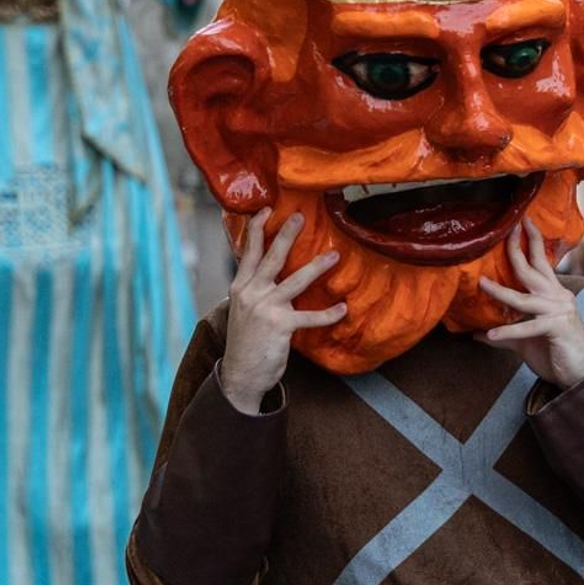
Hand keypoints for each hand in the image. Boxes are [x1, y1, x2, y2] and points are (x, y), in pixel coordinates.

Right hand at [220, 208, 344, 413]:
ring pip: (295, 281)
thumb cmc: (245, 342)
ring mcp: (265, 308)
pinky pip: (310, 317)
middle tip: (300, 216)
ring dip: (317, 267)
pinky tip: (343, 308)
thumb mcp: (242, 310)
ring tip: (334, 255)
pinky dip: (328, 313)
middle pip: (271, 257)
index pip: (248, 252)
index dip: (256, 229)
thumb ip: (254, 290)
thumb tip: (269, 273)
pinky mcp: (280, 326)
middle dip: (286, 234)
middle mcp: (251, 293)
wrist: (240, 375)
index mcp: (240, 287)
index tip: (265, 210)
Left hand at [476, 219, 583, 389]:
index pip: (542, 261)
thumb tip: (475, 333)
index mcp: (554, 293)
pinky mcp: (557, 327)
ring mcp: (559, 310)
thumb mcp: (525, 340)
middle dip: (517, 249)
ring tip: (482, 284)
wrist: (580, 374)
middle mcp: (558, 296)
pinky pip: (527, 327)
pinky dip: (507, 332)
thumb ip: (504, 332)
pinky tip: (489, 335)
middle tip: (508, 229)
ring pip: (523, 298)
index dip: (533, 240)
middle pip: (533, 269)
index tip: (523, 221)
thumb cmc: (555, 352)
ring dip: (500, 292)